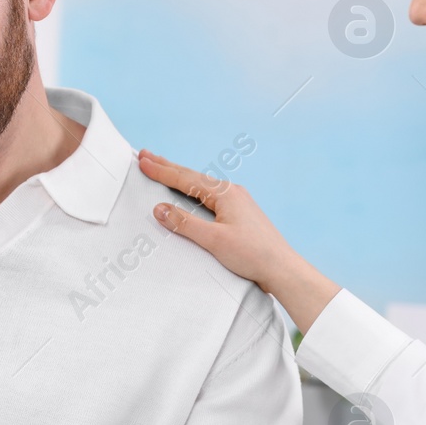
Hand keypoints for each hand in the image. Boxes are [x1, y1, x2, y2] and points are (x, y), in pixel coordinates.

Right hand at [136, 150, 340, 333]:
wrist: (281, 268)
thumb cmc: (253, 254)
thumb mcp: (214, 240)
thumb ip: (185, 223)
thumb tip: (160, 209)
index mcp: (226, 193)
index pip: (186, 179)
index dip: (162, 171)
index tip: (143, 161)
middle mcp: (232, 192)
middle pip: (193, 177)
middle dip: (168, 167)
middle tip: (146, 156)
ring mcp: (237, 202)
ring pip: (201, 186)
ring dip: (179, 177)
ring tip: (162, 169)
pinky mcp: (239, 214)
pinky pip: (209, 196)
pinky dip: (192, 190)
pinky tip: (189, 192)